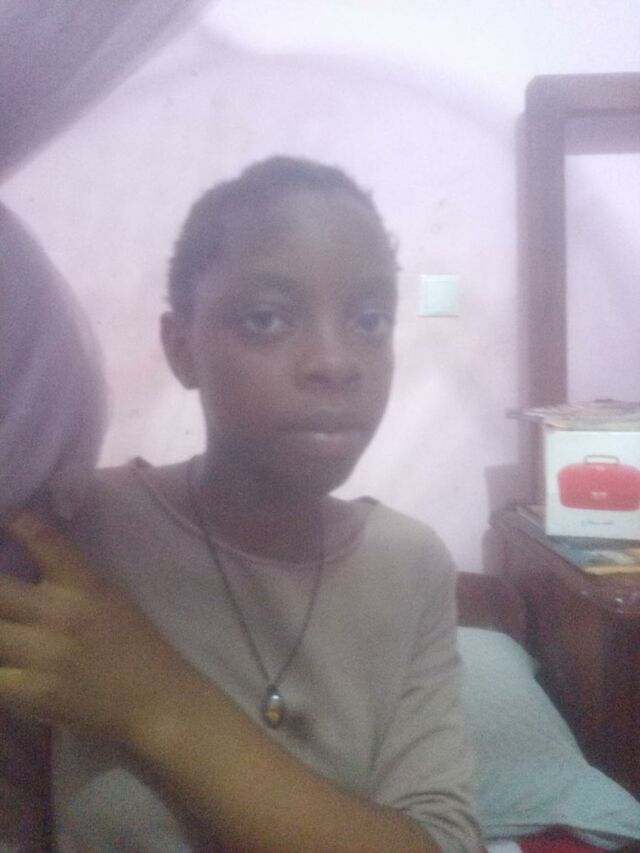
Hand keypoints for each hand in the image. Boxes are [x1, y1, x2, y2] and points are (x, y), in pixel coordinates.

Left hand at [0, 510, 191, 744]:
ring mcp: (44, 655)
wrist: (156, 700)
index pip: (43, 539)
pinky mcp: (33, 693)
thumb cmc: (134, 643)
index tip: (5, 519)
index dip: (16, 522)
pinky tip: (4, 663)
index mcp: (85, 584)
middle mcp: (61, 614)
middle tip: (1, 594)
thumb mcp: (109, 595)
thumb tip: (26, 552)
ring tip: (4, 624)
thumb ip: (69, 575)